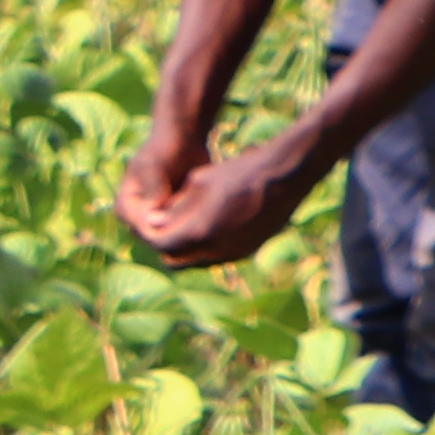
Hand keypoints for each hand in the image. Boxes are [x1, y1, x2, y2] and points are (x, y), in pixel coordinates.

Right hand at [115, 111, 211, 248]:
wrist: (182, 140)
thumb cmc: (164, 150)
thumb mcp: (155, 166)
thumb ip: (154, 189)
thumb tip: (154, 215)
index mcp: (125, 208)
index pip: (143, 232)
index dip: (167, 234)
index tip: (193, 223)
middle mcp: (137, 217)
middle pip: (159, 239)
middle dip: (182, 235)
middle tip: (208, 227)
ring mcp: (157, 218)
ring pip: (174, 237)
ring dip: (191, 233)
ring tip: (213, 223)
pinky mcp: (174, 217)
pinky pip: (185, 230)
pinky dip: (198, 227)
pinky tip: (216, 220)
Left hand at [126, 136, 317, 268]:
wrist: (285, 177)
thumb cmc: (238, 173)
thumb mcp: (198, 183)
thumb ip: (174, 207)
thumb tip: (153, 222)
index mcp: (200, 231)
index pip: (161, 244)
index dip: (151, 234)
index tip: (148, 223)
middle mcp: (217, 249)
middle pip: (177, 260)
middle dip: (166, 246)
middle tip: (162, 228)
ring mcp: (235, 253)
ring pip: (198, 261)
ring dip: (187, 249)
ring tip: (182, 226)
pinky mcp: (249, 250)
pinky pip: (218, 256)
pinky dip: (207, 248)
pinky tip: (206, 228)